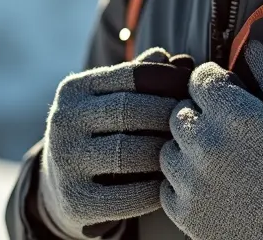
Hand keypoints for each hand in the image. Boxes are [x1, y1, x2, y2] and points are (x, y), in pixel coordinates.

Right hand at [39, 48, 193, 237]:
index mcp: (75, 89)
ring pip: (128, 153)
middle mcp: (63, 120)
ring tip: (189, 156)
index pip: (133, 75)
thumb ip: (145, 80)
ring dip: (164, 156)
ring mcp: (65, 161)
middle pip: (130, 111)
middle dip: (169, 118)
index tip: (195, 93)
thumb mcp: (114, 103)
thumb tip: (183, 61)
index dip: (171, 82)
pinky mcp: (75, 200)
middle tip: (199, 127)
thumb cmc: (104, 137)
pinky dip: (154, 191)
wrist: (64, 190)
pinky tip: (171, 187)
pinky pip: (126, 196)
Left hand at [160, 41, 262, 239]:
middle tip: (227, 131)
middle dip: (199, 115)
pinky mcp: (187, 215)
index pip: (199, 79)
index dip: (214, 83)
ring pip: (168, 150)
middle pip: (179, 113)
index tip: (228, 95)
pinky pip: (167, 188)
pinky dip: (183, 186)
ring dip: (187, 151)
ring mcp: (193, 182)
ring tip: (219, 161)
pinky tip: (213, 187)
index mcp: (235, 114)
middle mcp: (206, 144)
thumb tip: (251, 45)